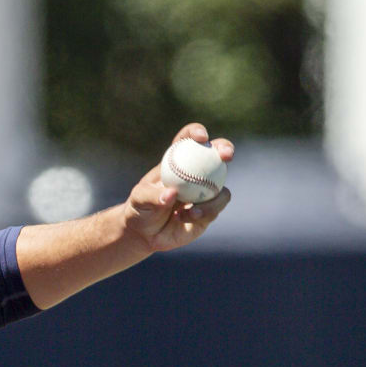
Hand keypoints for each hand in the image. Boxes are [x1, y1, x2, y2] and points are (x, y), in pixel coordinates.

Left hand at [122, 123, 233, 251]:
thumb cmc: (140, 210)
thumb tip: (172, 193)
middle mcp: (195, 172)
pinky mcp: (211, 209)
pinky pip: (217, 206)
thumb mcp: (139, 200)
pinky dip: (206, 211)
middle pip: (216, 153)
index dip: (196, 132)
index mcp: (176, 160)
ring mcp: (206, 190)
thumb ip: (153, 196)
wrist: (147, 234)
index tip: (201, 137)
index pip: (187, 139)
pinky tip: (188, 217)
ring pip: (222, 184)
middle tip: (225, 155)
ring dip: (211, 197)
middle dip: (225, 148)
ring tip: (191, 210)